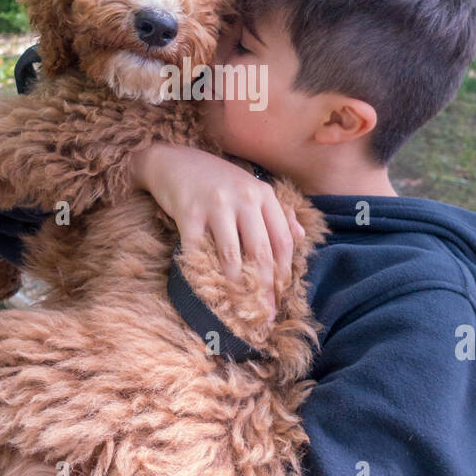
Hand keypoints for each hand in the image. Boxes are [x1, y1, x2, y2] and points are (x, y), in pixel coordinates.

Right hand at [130, 143, 304, 317]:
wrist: (173, 161)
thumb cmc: (215, 180)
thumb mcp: (251, 189)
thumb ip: (278, 212)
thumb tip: (302, 237)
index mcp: (263, 195)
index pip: (283, 241)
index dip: (284, 273)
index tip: (282, 297)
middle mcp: (244, 198)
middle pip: (261, 252)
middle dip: (264, 288)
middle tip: (265, 315)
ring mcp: (216, 204)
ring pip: (232, 254)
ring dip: (236, 286)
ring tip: (239, 309)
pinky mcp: (188, 212)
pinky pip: (197, 250)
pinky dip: (201, 273)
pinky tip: (206, 290)